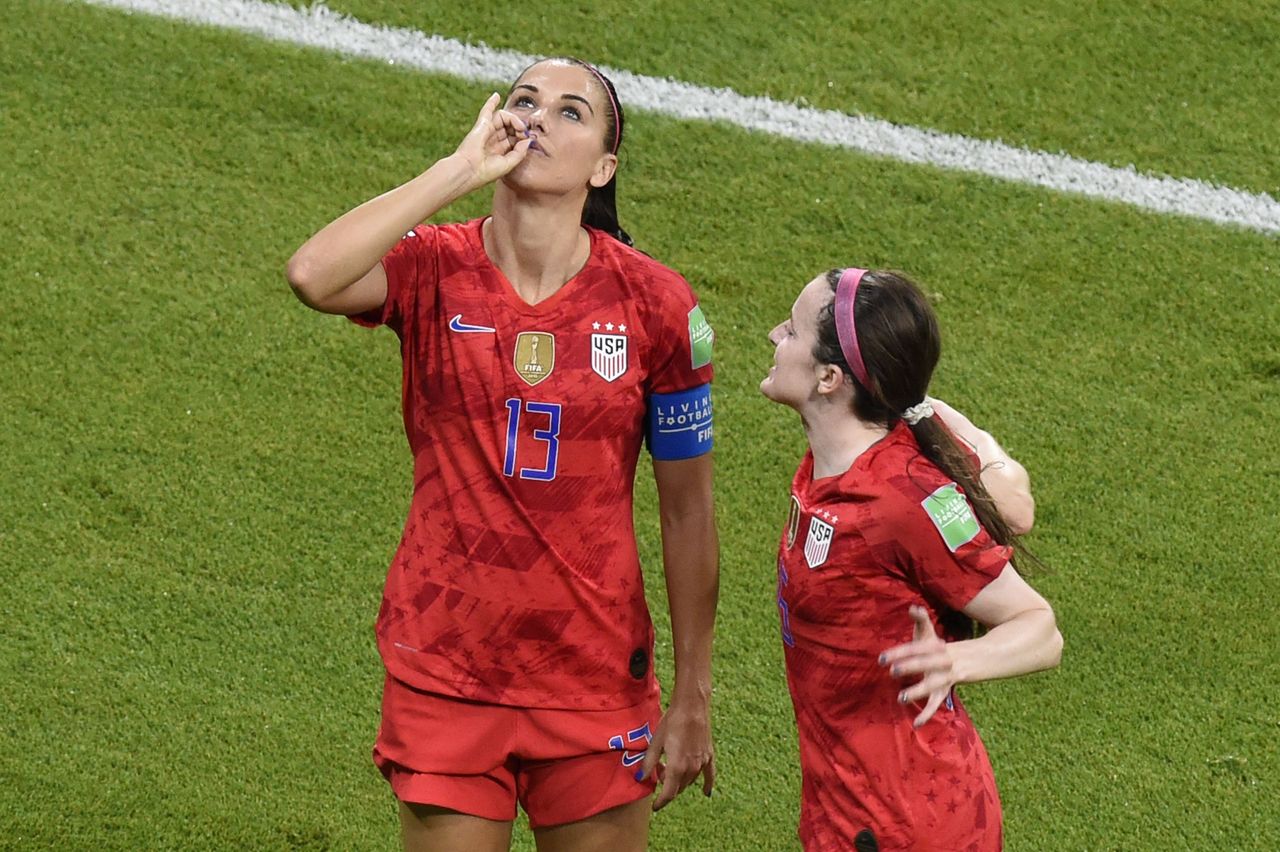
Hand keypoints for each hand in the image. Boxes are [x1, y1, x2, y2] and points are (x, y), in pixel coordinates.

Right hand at [453, 92, 532, 188]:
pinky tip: (496, 95)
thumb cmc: (487, 171)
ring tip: (519, 126)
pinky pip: (486, 110)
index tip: (529, 140)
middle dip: (520, 127)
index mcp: (500, 150)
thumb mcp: (509, 163)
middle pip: (510, 127)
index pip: (515, 137)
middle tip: (525, 132)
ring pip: (503, 118)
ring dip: (514, 119)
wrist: (469, 171)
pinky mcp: (481, 125)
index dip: (524, 136)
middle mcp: (494, 140)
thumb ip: (520, 151)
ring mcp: (487, 131)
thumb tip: (528, 139)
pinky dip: (491, 102)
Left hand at [638, 696, 715, 810]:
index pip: (668, 794)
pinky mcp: (709, 756)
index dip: (660, 802)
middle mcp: (691, 769)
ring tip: (669, 763)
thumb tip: (640, 777)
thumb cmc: (672, 722)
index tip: (655, 806)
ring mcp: (702, 763)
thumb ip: (649, 763)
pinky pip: (709, 776)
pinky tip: (706, 793)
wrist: (692, 707)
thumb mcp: (656, 743)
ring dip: (678, 779)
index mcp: (676, 767)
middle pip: (677, 787)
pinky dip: (707, 785)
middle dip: (666, 784)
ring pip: (689, 782)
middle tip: (658, 769)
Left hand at [879, 605, 957, 727]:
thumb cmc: (940, 646)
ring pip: (933, 685)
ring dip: (918, 691)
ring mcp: (946, 677)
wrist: (975, 658)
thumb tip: (913, 608)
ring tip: (900, 698)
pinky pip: (936, 703)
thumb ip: (920, 619)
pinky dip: (927, 714)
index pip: (916, 648)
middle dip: (909, 667)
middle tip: (891, 670)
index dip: (900, 652)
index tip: (882, 658)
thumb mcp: (931, 632)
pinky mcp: (946, 691)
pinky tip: (915, 724)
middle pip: (925, 664)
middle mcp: (942, 661)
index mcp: (935, 646)